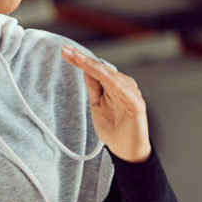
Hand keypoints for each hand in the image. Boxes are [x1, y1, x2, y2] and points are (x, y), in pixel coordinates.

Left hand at [60, 44, 151, 162]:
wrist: (127, 150)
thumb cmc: (114, 128)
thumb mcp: (97, 104)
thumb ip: (93, 87)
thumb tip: (85, 68)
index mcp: (114, 85)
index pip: (95, 69)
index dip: (80, 60)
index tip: (65, 52)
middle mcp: (123, 85)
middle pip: (101, 68)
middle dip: (83, 59)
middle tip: (66, 50)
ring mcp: (131, 93)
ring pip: (109, 75)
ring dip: (93, 65)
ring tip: (78, 58)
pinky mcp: (136, 104)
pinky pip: (122, 89)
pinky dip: (111, 80)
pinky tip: (100, 73)